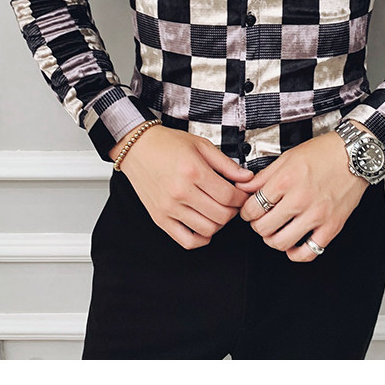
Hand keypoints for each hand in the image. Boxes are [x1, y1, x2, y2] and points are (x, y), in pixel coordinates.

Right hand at [116, 124, 254, 249]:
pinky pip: (186, 241)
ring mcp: (169, 208)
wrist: (138, 147)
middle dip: (233, 211)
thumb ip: (226, 164)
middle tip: (232, 202)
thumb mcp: (201, 145)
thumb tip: (247, 178)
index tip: (242, 195)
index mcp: (193, 171)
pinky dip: (200, 238)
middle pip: (221, 215)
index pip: (229, 196)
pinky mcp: (160, 218)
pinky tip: (204, 226)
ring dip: (219, 224)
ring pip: (207, 230)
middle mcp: (181, 192)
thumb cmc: (168, 144)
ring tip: (218, 211)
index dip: (242, 198)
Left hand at [234, 124, 369, 261]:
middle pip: (264, 227)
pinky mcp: (332, 226)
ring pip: (282, 242)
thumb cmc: (323, 152)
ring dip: (272, 240)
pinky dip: (296, 254)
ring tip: (274, 231)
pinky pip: (310, 252)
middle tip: (260, 220)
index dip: (246, 212)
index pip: (253, 207)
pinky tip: (293, 245)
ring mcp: (316, 215)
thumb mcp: (287, 157)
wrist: (354, 154)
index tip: (249, 211)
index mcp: (285, 180)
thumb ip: (263, 176)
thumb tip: (243, 188)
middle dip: (257, 225)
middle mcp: (299, 199)